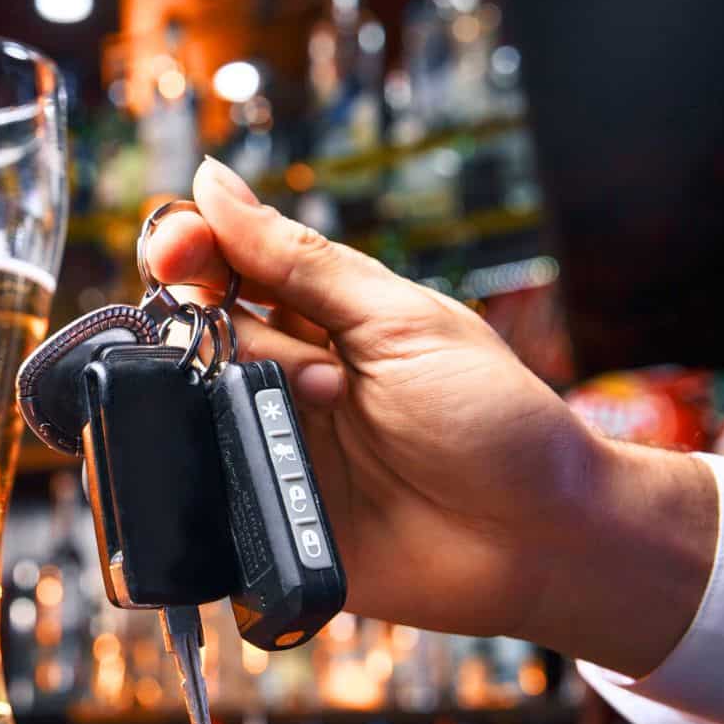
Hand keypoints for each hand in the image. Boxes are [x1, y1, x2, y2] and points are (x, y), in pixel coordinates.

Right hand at [152, 158, 718, 675]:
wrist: (541, 542)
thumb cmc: (493, 419)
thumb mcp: (401, 322)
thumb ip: (302, 261)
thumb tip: (212, 182)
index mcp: (317, 314)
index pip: (221, 264)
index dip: (189, 249)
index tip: (182, 249)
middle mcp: (282, 376)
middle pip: (194, 329)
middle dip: (232, 336)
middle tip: (321, 374)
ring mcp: (268, 446)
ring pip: (186, 405)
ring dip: (234, 403)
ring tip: (321, 419)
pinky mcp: (260, 518)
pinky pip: (194, 491)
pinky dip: (198, 475)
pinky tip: (255, 468)